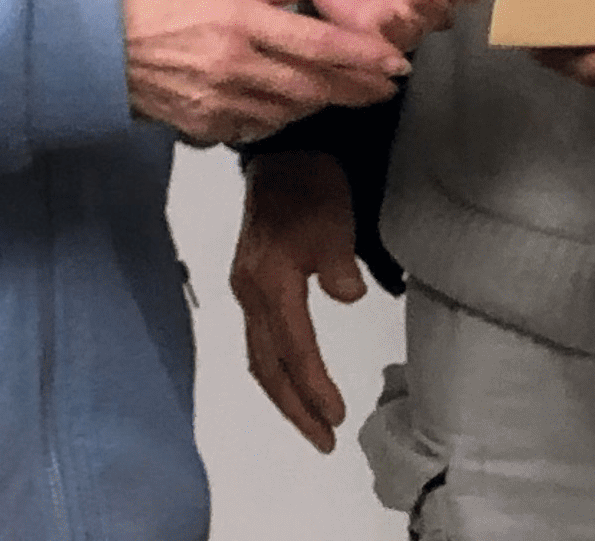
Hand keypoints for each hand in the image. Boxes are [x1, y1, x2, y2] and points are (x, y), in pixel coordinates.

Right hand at [119, 0, 406, 145]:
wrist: (93, 45)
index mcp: (242, 22)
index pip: (318, 45)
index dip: (362, 57)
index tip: (394, 63)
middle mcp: (238, 67)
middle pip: (314, 87)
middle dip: (357, 88)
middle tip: (386, 86)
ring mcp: (221, 103)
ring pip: (291, 111)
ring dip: (324, 103)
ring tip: (349, 93)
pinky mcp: (204, 127)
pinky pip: (256, 127)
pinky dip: (280, 116)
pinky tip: (292, 106)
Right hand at [230, 149, 366, 450]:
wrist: (284, 152)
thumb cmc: (313, 187)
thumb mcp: (335, 223)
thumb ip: (341, 265)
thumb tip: (348, 297)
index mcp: (270, 285)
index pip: (293, 351)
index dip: (314, 388)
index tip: (337, 418)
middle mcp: (250, 295)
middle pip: (268, 366)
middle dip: (295, 408)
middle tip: (324, 441)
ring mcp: (246, 289)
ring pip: (261, 357)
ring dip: (285, 394)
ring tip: (312, 423)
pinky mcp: (250, 281)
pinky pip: (260, 339)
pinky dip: (277, 368)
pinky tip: (292, 377)